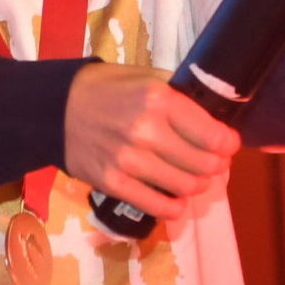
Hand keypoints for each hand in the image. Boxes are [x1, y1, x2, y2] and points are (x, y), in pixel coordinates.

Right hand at [62, 65, 240, 223]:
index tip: (228, 144)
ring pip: (186, 186)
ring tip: (195, 179)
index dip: (228, 143)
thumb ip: (179, 93)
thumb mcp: (145, 76)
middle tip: (214, 163)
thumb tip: (214, 113)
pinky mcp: (113, 183)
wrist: (56, 109)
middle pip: (203, 163)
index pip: (212, 134)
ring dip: (198, 185)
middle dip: (216, 165)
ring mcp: (129, 161)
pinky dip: (175, 207)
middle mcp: (146, 131)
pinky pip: (158, 206)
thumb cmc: (106, 88)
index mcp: (158, 99)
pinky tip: (177, 201)